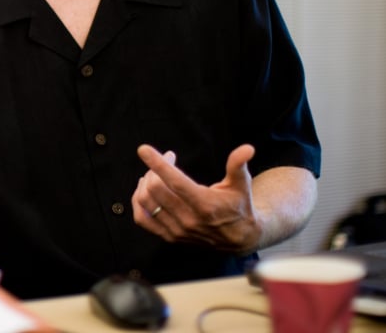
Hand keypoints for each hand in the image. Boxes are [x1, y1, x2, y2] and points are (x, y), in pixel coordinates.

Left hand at [131, 143, 259, 252]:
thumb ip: (238, 165)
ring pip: (146, 202)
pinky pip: (142, 219)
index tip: (143, 149)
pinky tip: (144, 189)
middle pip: (155, 189)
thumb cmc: (239, 205)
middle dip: (155, 168)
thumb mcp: (241, 184)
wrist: (239, 237)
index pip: (175, 182)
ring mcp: (177, 230)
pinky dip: (137, 202)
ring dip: (145, 182)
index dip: (158, 163)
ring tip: (154, 173)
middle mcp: (189, 220)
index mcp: (205, 205)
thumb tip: (248, 148)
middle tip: (166, 159)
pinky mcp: (170, 236)